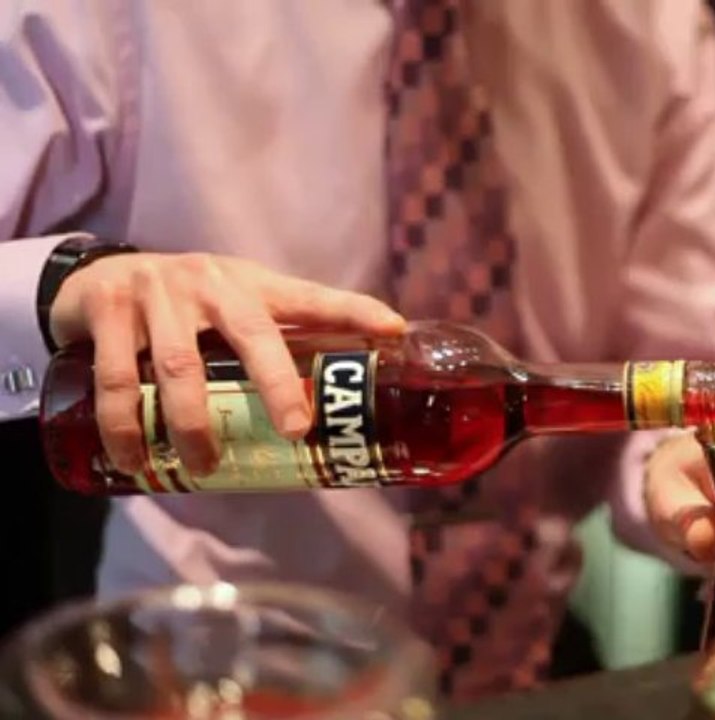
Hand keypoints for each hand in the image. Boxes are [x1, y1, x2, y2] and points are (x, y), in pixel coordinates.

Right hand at [50, 252, 405, 476]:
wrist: (98, 275)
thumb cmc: (191, 306)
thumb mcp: (239, 308)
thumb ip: (281, 343)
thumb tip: (339, 402)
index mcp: (254, 285)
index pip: (313, 297)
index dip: (354, 310)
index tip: (394, 330)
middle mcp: (212, 282)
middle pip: (252, 333)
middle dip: (277, 383)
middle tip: (296, 431)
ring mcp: (158, 293)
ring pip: (179, 365)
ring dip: (192, 423)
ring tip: (204, 467)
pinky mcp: (109, 309)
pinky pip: (115, 378)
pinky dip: (124, 425)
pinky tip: (134, 460)